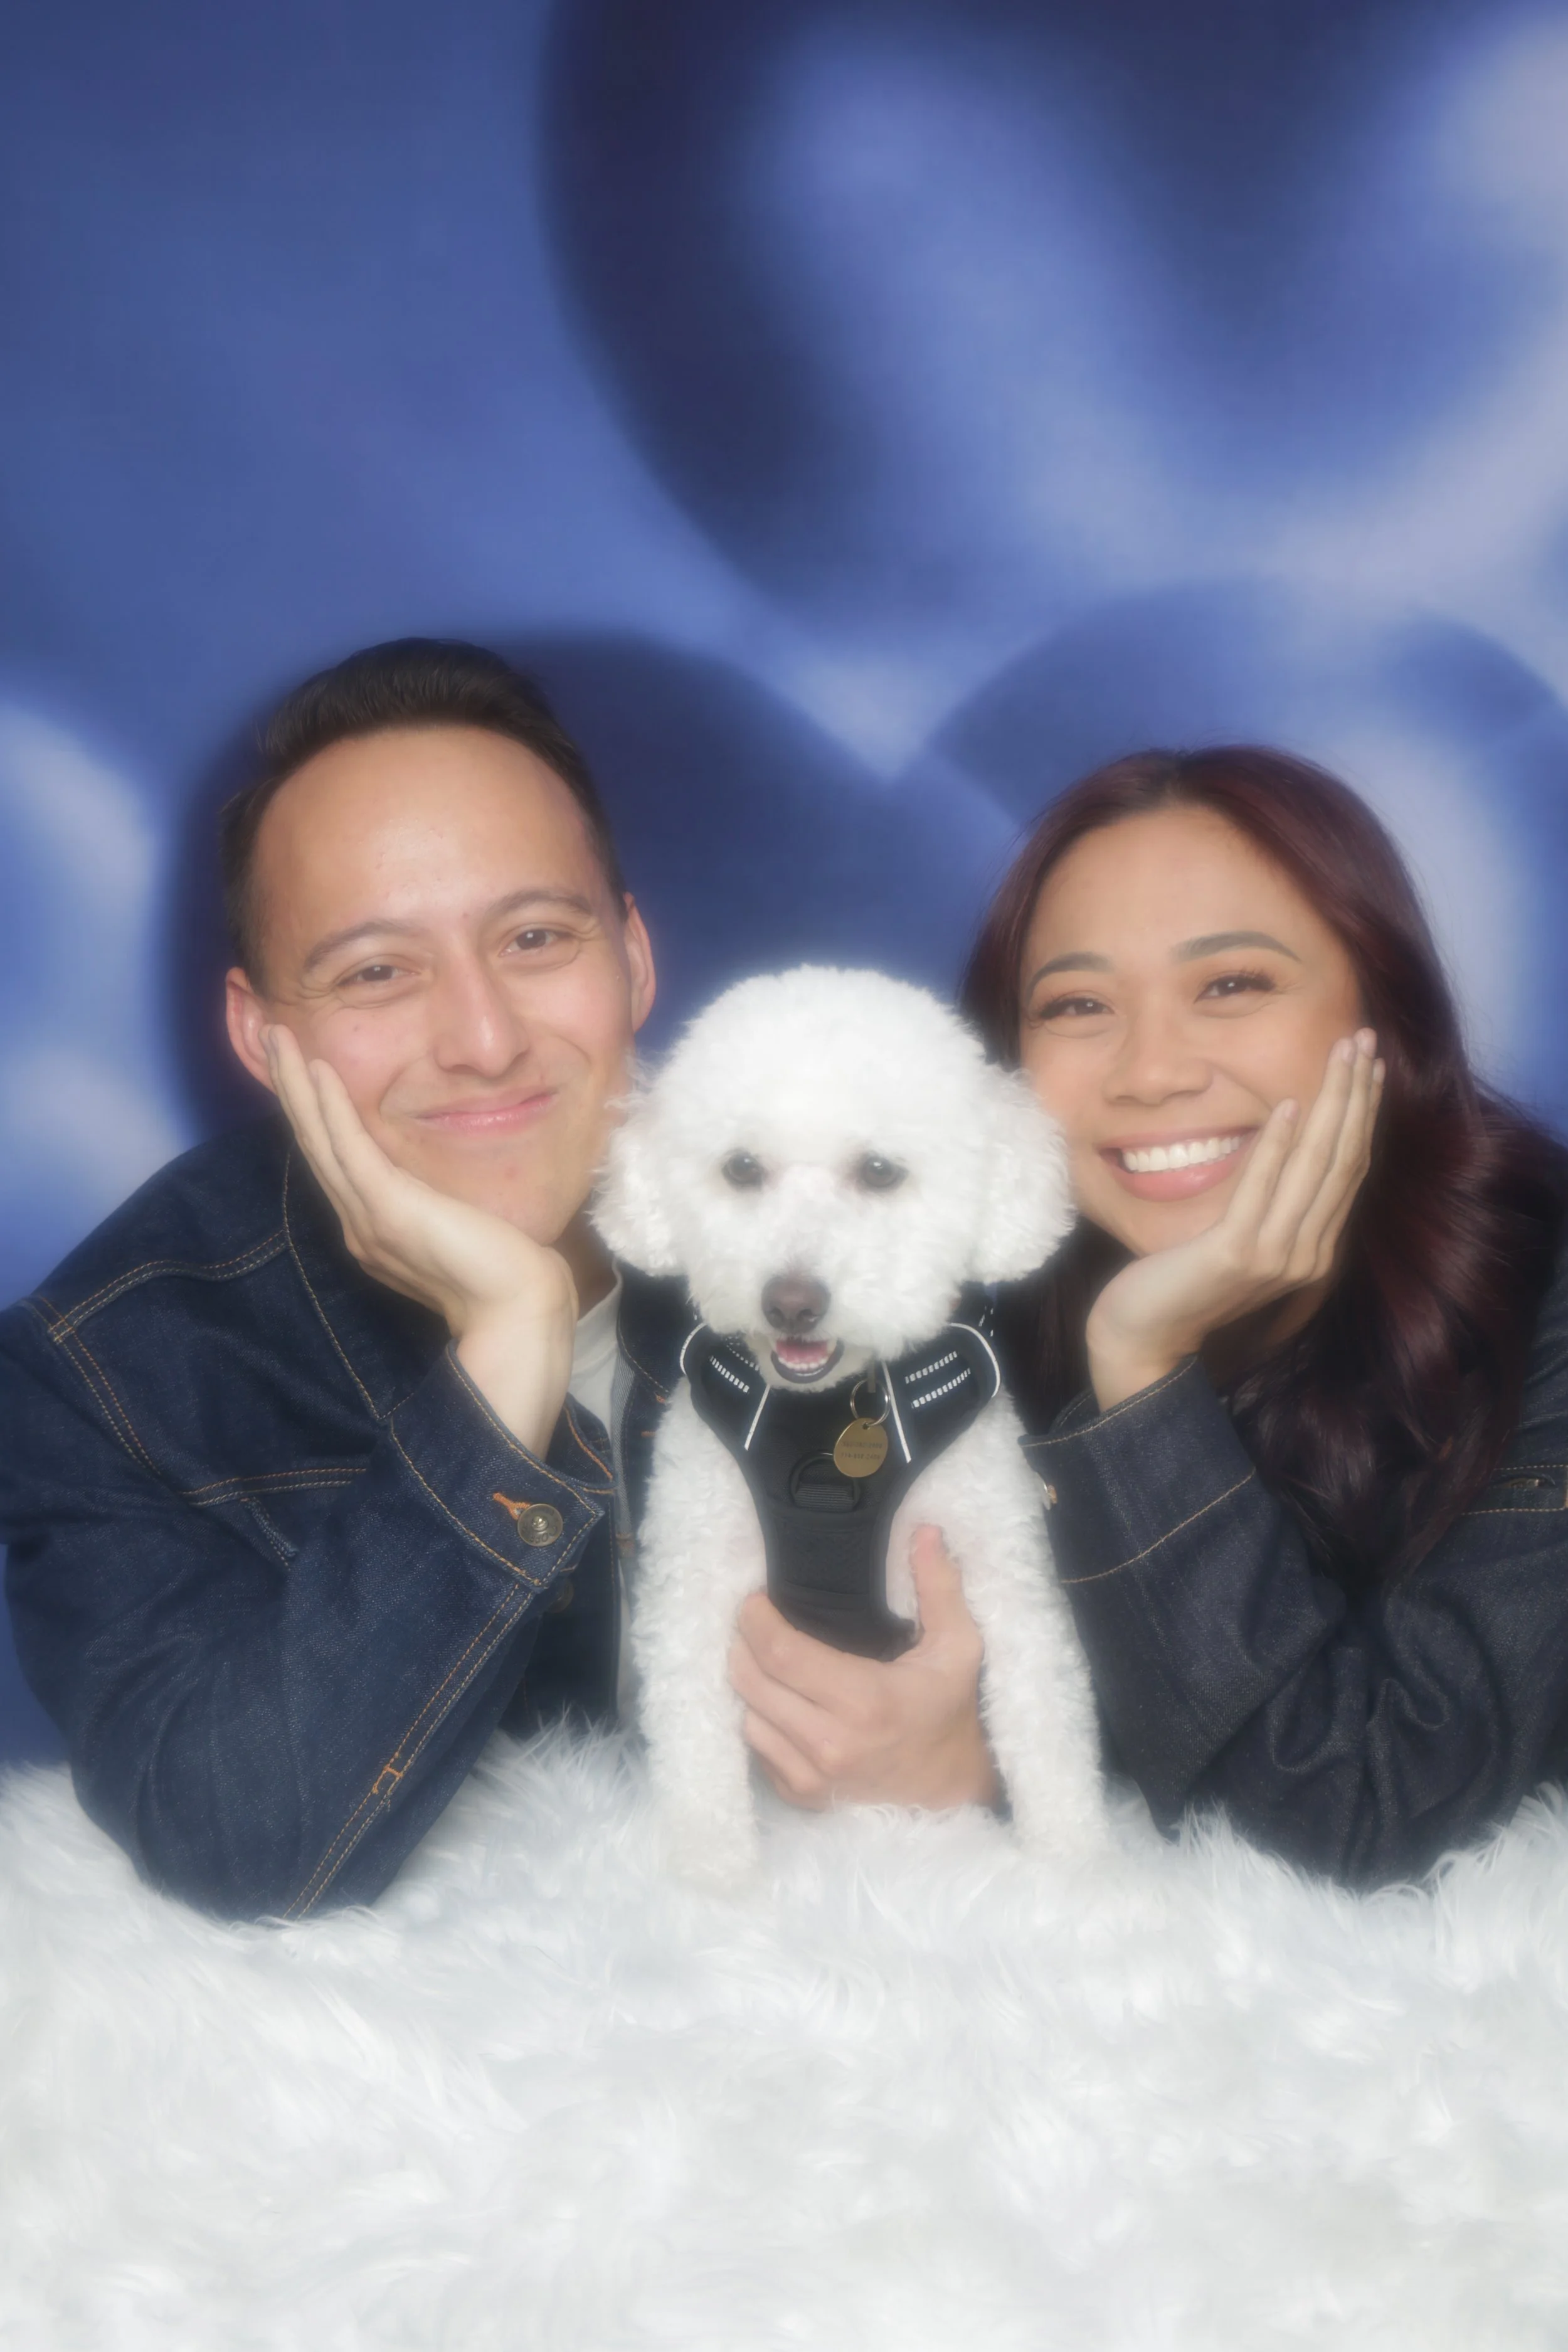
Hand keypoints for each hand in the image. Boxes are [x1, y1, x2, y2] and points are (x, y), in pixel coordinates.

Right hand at [264, 1026, 576, 1451]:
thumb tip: (426, 1184)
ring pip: (318, 1141)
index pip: (332, 1159)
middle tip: (271, 1037)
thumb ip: (427, 1205)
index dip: (311, 1113)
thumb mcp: (452, 1226)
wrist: (516, 1306)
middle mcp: (360, 1222)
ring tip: (279, 1039)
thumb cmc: (500, 1269)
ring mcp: (368, 1218)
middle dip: (290, 1089)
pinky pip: (349, 1149)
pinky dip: (330, 1109)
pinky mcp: (388, 1210)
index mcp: (373, 1227)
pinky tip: (319, 1071)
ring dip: (296, 1087)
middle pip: (313, 1144)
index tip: (299, 1070)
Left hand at [728, 1526, 999, 1812]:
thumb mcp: (958, 1647)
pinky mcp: (803, 1797)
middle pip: (751, 1682)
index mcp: (864, 1702)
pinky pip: (757, 1749)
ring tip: (762, 1657)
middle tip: (752, 1621)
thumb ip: (940, 1587)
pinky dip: (760, 1720)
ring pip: (747, 1716)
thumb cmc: (950, 1710)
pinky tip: (777, 1700)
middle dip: (742, 1644)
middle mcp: (830, 1744)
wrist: (953, 1788)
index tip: (754, 1599)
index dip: (756, 1620)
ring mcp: (813, 1777)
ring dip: (748, 1684)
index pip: (780, 1654)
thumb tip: (926, 1531)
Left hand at [1086, 1028, 1383, 1409]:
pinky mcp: (1237, 1255)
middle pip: (1342, 1161)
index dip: (1362, 1115)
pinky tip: (1289, 1105)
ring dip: (1331, 1106)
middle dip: (1356, 1096)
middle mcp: (1307, 1255)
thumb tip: (1291, 1147)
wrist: (1145, 1335)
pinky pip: (1262, 1189)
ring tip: (1340, 1056)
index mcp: (1312, 1249)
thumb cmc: (1185, 1281)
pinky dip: (1277, 1146)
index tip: (1370, 1066)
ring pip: (1314, 1168)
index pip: (1348, 1169)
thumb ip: (1272, 1206)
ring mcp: (1276, 1257)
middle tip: (1364, 1041)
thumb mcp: (1240, 1238)